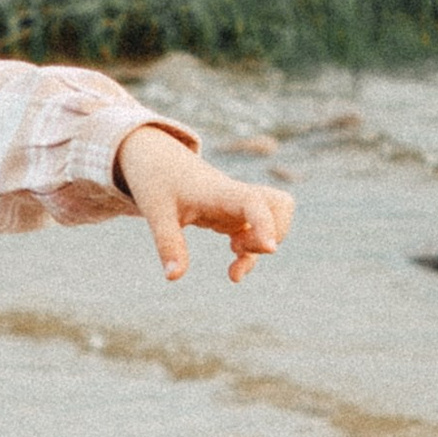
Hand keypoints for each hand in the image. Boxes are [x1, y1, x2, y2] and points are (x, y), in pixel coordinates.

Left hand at [116, 124, 293, 283]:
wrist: (157, 158)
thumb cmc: (157, 181)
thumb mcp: (157, 212)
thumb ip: (168, 243)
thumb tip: (173, 277)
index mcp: (219, 191)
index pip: (253, 201)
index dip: (265, 224)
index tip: (270, 250)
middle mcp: (236, 196)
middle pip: (280, 205)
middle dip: (273, 233)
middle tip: (237, 247)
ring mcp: (237, 206)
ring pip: (274, 219)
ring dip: (262, 244)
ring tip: (233, 254)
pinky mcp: (232, 215)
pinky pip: (255, 234)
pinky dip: (250, 253)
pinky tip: (232, 270)